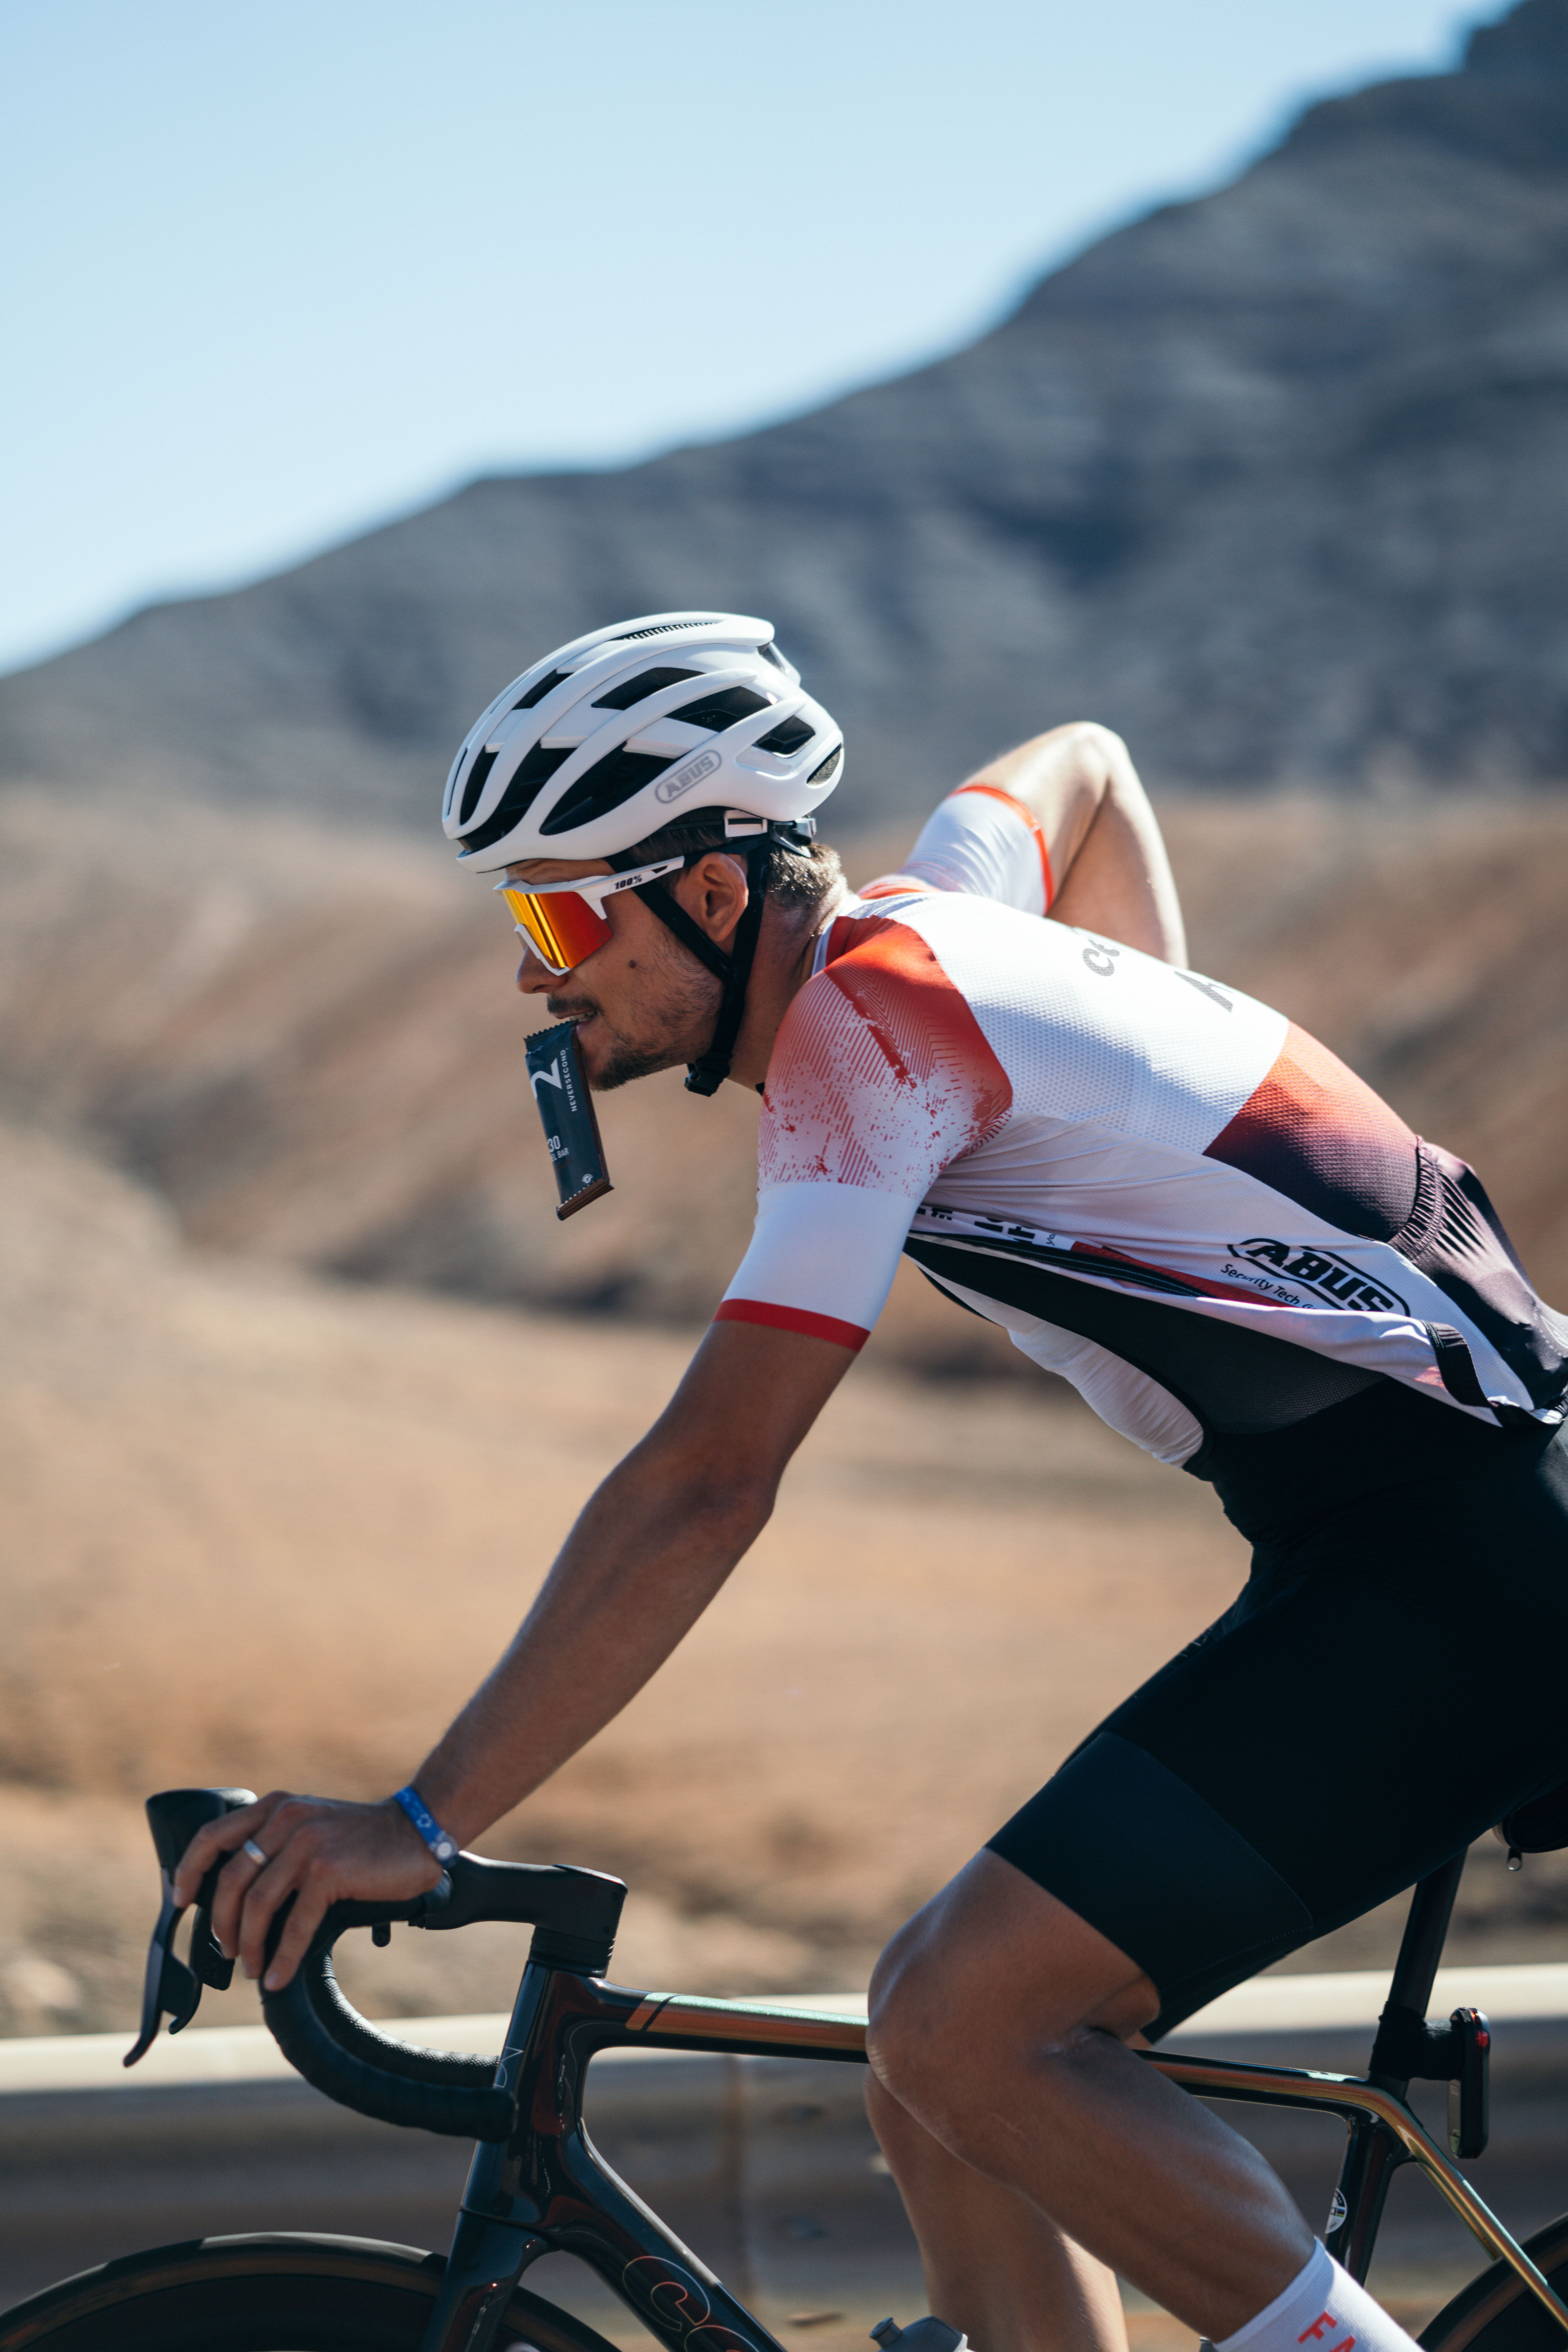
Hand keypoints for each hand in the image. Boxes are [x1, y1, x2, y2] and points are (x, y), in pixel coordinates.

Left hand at [172, 1790, 444, 1991]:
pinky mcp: (328, 1871)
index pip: (213, 1836)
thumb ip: (277, 1845)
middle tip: (226, 1950)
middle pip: (230, 1880)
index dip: (189, 1871)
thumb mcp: (311, 1825)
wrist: (416, 1830)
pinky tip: (279, 1976)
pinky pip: (294, 1924)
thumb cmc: (362, 1838)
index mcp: (276, 1807)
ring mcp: (307, 1844)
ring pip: (257, 1906)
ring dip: (248, 1946)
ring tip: (252, 1968)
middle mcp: (286, 1819)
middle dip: (220, 1924)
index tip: (178, 1899)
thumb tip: (238, 1898)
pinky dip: (282, 1956)